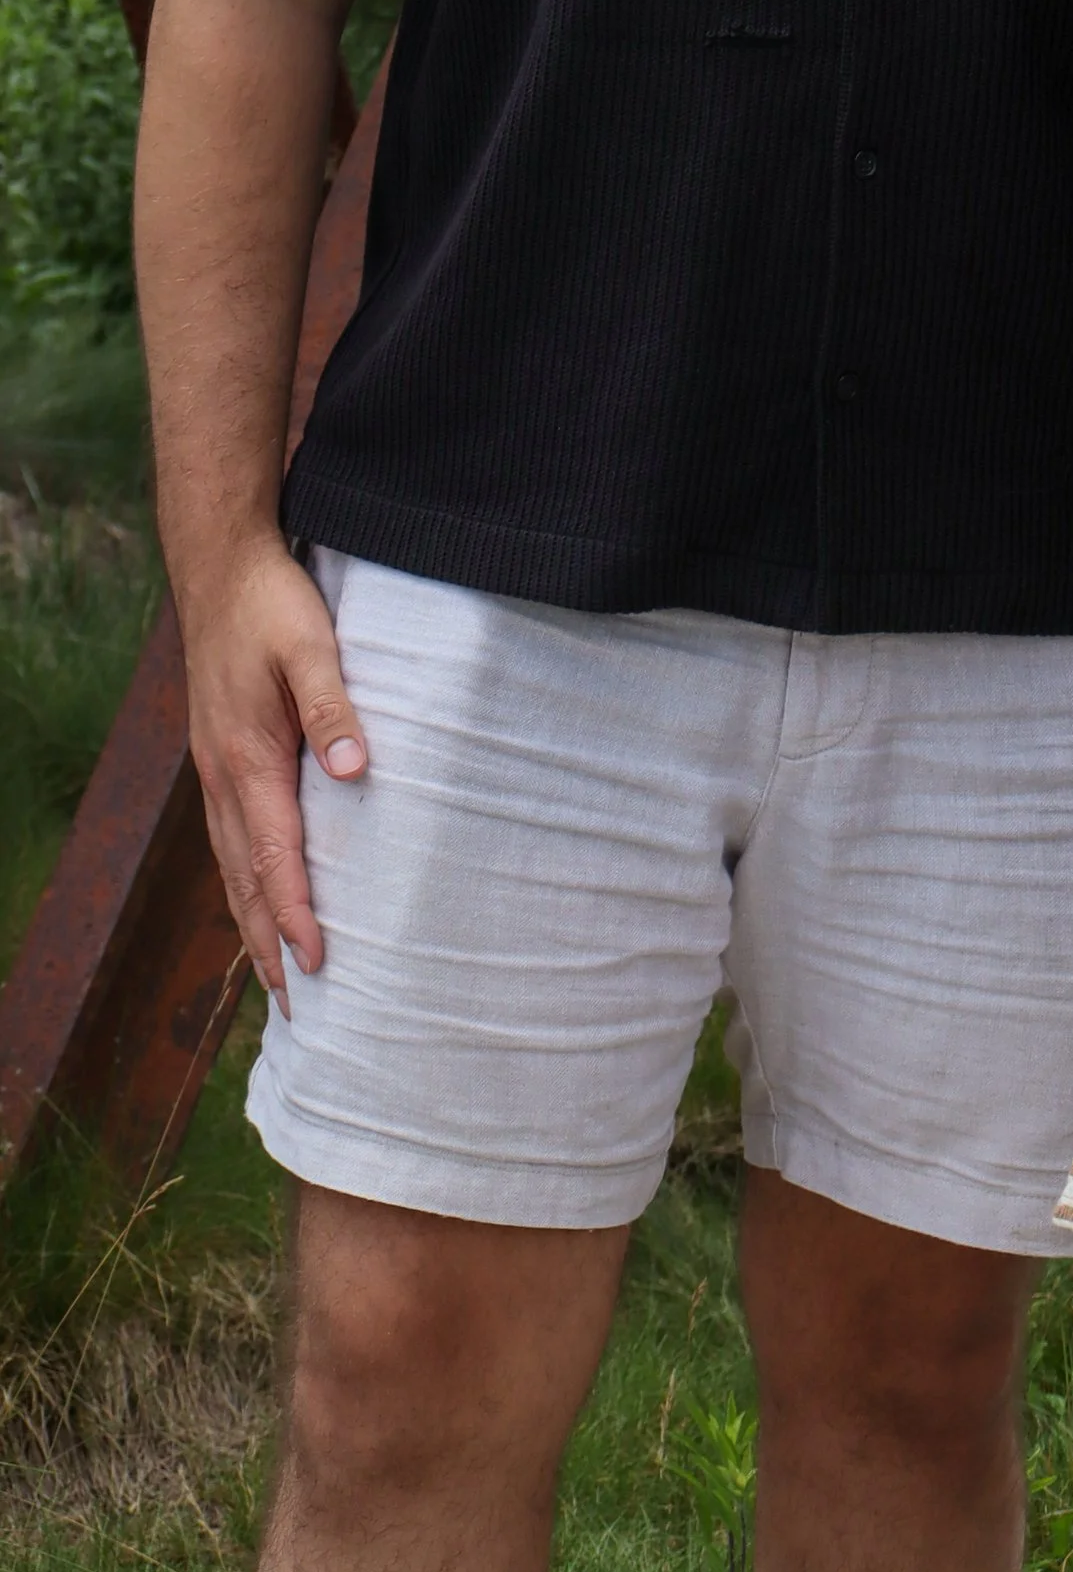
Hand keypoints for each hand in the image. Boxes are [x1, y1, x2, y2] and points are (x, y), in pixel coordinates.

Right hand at [180, 533, 365, 1004]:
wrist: (220, 567)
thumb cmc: (271, 604)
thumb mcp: (309, 644)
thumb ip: (333, 705)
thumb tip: (357, 770)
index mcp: (248, 759)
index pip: (276, 856)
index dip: (297, 913)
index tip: (319, 963)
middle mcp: (225, 776)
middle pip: (245, 878)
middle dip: (269, 943)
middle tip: (296, 1004)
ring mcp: (217, 768)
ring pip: (233, 864)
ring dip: (253, 921)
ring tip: (276, 975)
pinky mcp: (222, 756)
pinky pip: (231, 837)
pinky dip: (245, 880)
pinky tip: (258, 895)